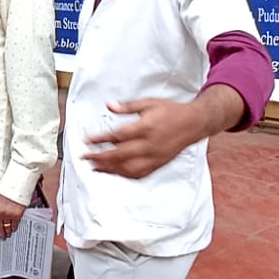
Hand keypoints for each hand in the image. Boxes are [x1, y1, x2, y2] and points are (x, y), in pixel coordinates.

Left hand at [0, 193, 26, 238]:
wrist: (16, 187)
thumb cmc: (5, 193)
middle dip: (0, 234)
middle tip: (2, 236)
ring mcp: (8, 215)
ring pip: (7, 228)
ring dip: (7, 233)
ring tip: (8, 234)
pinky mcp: (16, 215)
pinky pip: (14, 226)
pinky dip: (13, 228)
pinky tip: (13, 229)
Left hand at [82, 99, 208, 178]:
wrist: (193, 124)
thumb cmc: (171, 112)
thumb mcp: (148, 103)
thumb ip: (127, 106)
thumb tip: (109, 105)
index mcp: (145, 128)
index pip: (117, 136)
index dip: (100, 139)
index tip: (87, 141)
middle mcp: (149, 145)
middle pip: (119, 155)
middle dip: (99, 157)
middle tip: (85, 157)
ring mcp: (154, 157)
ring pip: (128, 168)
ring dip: (109, 169)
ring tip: (95, 167)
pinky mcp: (158, 164)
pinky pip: (139, 174)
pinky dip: (124, 175)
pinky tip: (114, 172)